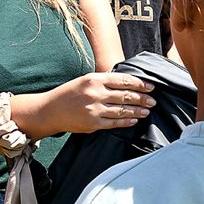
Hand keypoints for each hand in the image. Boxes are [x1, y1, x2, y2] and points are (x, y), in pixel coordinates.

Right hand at [32, 72, 155, 134]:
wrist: (51, 110)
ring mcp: (95, 109)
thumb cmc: (69, 94)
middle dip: (143, 98)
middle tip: (153, 100)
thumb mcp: (86, 80)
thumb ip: (104, 81)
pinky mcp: (93, 124)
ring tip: (147, 111)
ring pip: (123, 110)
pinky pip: (114, 123)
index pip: (124, 80)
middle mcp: (96, 93)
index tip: (150, 86)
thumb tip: (127, 83)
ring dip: (138, 111)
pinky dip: (126, 122)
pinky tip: (134, 120)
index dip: (140, 84)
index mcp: (95, 79)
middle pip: (126, 95)